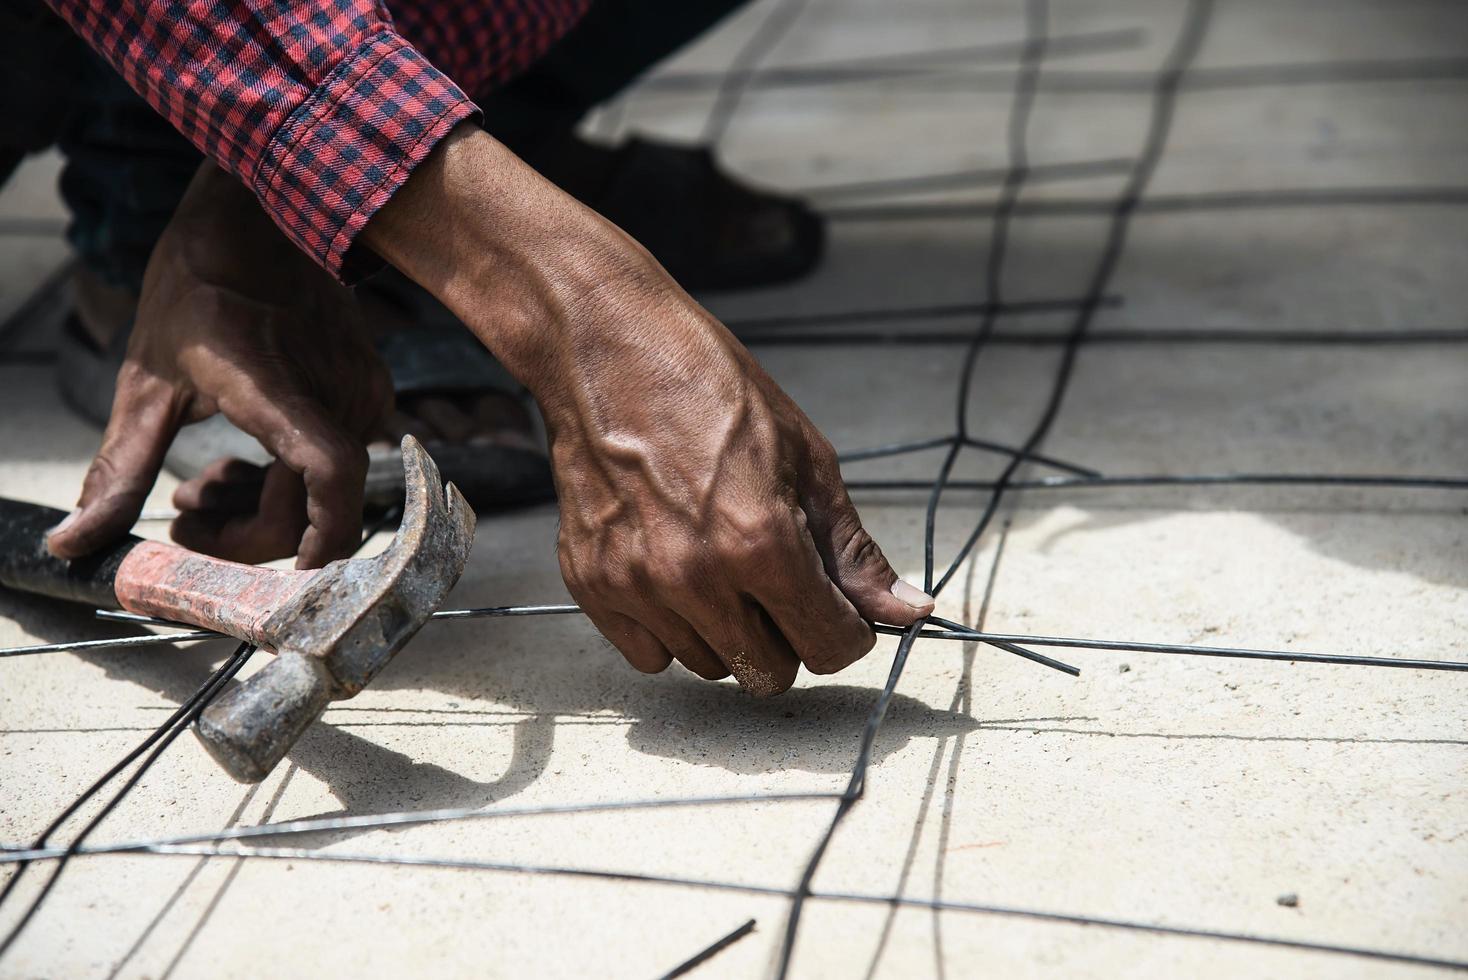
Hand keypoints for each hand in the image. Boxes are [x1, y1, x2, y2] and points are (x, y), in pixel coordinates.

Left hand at [47, 164, 391, 568]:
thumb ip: (117, 470)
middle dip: (246, 534)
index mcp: (276, 389)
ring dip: (265, 506)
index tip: (276, 581)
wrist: (260, 217)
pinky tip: (248, 457)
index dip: (316, 541)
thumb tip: (72, 543)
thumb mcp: (145, 382)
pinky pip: (338, 460)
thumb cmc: (199, 287)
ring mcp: (360, 392)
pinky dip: (291, 478)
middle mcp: (333, 394)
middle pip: (312, 508)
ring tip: (209, 482)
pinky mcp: (370, 390)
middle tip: (187, 515)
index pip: (327, 478)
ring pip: (326, 490)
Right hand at [367, 127, 933, 693]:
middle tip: (776, 580)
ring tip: (719, 564)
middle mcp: (697, 576)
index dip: (848, 632)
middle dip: (789, 637)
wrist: (610, 352)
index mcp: (763, 543)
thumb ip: (853, 551)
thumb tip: (909, 610)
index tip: (838, 608)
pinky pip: (650, 655)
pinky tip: (675, 573)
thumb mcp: (808, 460)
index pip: (830, 648)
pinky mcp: (593, 584)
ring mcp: (638, 585)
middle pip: (771, 671)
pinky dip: (670, 630)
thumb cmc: (713, 390)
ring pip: (710, 666)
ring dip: (728, 633)